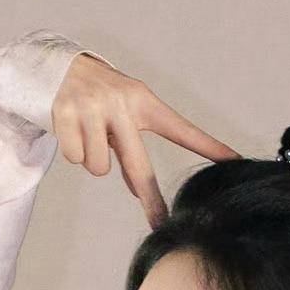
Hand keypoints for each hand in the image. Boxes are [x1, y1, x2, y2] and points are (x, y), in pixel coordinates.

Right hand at [52, 53, 241, 228]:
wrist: (55, 67)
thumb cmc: (98, 98)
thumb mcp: (122, 118)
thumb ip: (131, 152)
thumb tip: (137, 191)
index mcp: (143, 102)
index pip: (182, 129)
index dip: (209, 147)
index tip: (234, 162)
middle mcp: (122, 102)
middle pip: (139, 166)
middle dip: (150, 199)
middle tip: (160, 222)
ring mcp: (93, 107)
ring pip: (100, 168)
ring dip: (92, 159)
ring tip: (87, 133)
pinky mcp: (66, 113)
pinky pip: (76, 158)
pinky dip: (72, 150)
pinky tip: (70, 129)